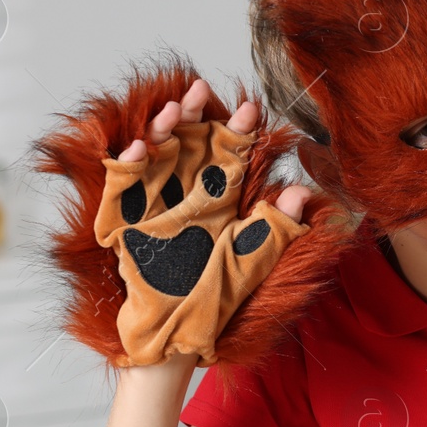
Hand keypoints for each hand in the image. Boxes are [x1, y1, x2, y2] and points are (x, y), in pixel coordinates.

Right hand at [96, 77, 315, 365]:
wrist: (175, 338)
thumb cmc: (214, 303)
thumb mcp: (251, 265)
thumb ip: (275, 231)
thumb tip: (303, 194)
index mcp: (218, 205)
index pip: (229, 158)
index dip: (239, 133)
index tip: (252, 109)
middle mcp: (185, 199)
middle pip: (188, 146)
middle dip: (195, 116)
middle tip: (202, 88)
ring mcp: (153, 208)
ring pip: (156, 156)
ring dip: (161, 131)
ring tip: (173, 108)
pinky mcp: (123, 223)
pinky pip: (123, 186)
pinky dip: (128, 166)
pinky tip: (139, 147)